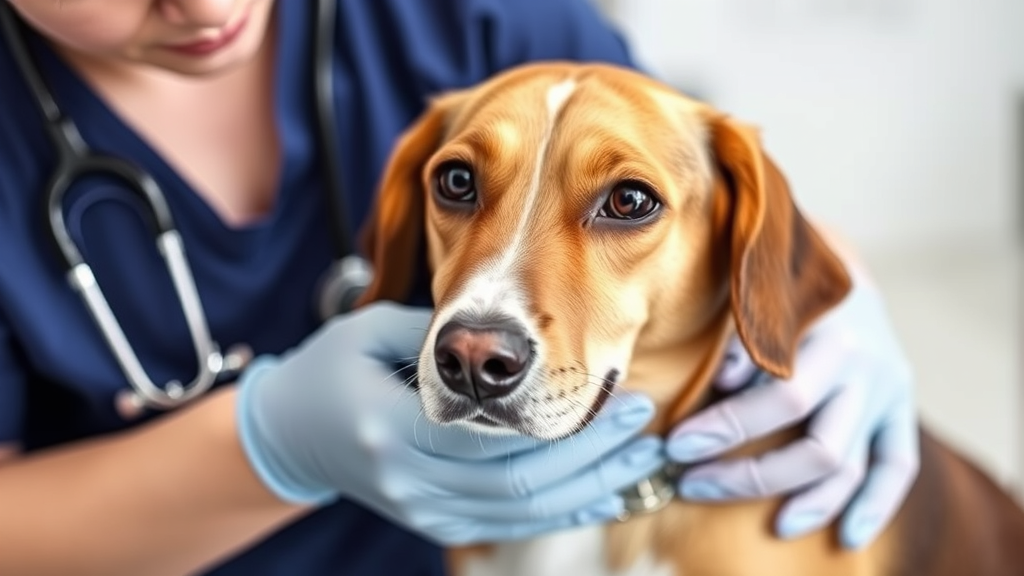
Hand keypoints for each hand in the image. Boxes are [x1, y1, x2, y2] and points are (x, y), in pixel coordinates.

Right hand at [235, 301, 665, 545]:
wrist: (292, 434)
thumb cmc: (331, 370)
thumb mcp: (371, 332)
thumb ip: (441, 334)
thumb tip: (520, 336)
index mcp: (390, 432)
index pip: (491, 441)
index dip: (561, 424)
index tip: (612, 392)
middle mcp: (408, 484)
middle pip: (518, 485)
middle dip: (591, 457)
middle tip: (643, 424)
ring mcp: (422, 512)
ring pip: (521, 514)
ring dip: (588, 489)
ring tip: (641, 460)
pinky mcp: (435, 523)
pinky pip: (509, 525)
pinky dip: (561, 511)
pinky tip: (604, 493)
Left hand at [666, 271, 917, 549]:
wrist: (839, 267)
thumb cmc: (778, 279)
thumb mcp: (758, 289)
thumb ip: (744, 334)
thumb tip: (723, 382)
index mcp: (829, 333)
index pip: (782, 398)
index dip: (727, 427)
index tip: (676, 445)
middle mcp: (866, 366)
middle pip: (818, 446)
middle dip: (751, 474)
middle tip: (693, 482)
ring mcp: (889, 390)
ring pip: (853, 465)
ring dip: (809, 502)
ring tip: (773, 527)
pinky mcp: (901, 407)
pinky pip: (897, 466)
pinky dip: (876, 505)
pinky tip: (848, 536)